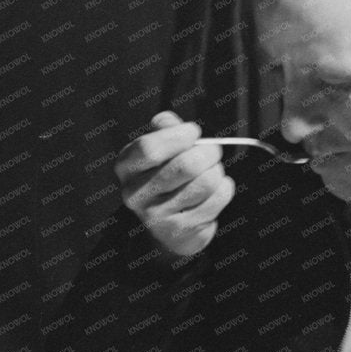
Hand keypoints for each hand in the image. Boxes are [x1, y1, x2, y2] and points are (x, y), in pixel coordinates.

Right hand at [115, 112, 234, 258]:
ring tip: (212, 170)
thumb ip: (164, 128)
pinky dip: (224, 188)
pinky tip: (216, 189)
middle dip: (208, 152)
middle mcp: (135, 195)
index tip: (193, 131)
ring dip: (217, 171)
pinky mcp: (180, 231)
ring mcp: (156, 217)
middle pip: (185, 166)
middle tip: (212, 150)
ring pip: (206, 182)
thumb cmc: (165, 175)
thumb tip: (167, 121)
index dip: (178, 136)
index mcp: (126, 168)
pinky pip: (217, 199)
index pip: (150, 149)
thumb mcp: (159, 148)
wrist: (167, 222)